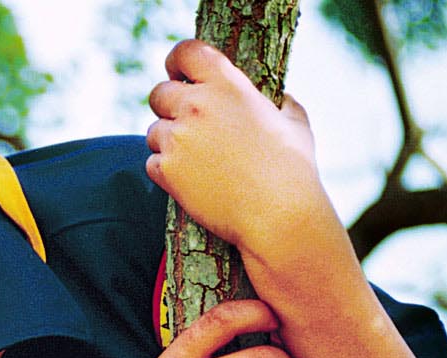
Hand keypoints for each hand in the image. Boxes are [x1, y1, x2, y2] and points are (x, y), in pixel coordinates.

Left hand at [145, 39, 327, 252]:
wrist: (279, 215)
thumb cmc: (293, 169)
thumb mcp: (295, 122)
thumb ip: (281, 102)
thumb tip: (280, 98)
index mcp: (227, 86)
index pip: (186, 53)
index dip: (177, 62)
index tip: (178, 73)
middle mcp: (197, 107)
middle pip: (158, 93)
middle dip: (169, 107)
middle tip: (187, 125)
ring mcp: (178, 138)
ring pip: (153, 131)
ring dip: (168, 142)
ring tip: (199, 161)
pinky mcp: (166, 170)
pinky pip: (151, 162)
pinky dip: (165, 170)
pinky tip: (192, 180)